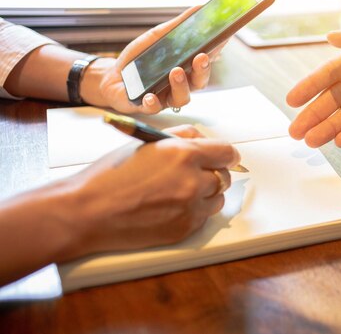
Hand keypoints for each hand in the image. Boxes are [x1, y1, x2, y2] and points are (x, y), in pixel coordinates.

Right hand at [58, 125, 239, 258]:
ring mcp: (190, 208)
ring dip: (206, 194)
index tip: (225, 157)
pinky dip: (195, 211)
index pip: (227, 153)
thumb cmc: (111, 175)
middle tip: (196, 174)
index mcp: (184, 154)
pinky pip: (204, 217)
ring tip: (180, 191)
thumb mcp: (147, 143)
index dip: (227, 155)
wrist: (88, 211)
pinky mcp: (185, 229)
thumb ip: (181, 136)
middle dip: (214, 173)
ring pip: (217, 198)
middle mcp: (193, 181)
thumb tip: (203, 139)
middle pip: (224, 176)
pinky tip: (172, 207)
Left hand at [97, 6, 227, 113]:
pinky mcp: (146, 106)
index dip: (215, 53)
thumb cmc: (140, 60)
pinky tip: (150, 95)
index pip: (205, 62)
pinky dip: (153, 102)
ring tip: (176, 72)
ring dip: (181, 86)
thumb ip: (177, 26)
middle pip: (199, 82)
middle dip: (203, 70)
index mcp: (187, 69)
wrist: (113, 77)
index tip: (222, 40)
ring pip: (181, 98)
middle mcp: (181, 86)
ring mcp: (165, 98)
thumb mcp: (157, 37)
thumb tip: (198, 7)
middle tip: (201, 57)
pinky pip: (154, 108)